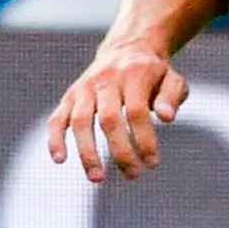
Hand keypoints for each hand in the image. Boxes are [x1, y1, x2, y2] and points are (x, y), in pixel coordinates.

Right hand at [46, 44, 189, 182]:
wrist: (128, 48)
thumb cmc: (155, 73)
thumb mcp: (172, 79)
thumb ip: (172, 96)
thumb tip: (167, 118)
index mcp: (135, 74)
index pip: (137, 111)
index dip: (143, 139)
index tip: (152, 163)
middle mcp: (107, 79)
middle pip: (109, 119)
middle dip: (120, 151)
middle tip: (133, 175)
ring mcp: (85, 87)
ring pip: (81, 121)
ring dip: (87, 152)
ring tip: (98, 178)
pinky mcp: (70, 96)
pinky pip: (57, 118)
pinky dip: (55, 138)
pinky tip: (60, 160)